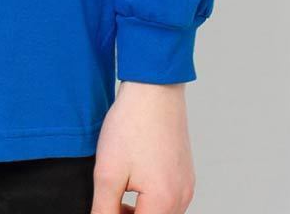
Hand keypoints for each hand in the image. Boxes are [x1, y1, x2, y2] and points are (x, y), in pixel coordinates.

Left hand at [91, 81, 195, 213]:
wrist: (153, 88)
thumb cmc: (132, 124)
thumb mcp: (108, 172)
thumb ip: (104, 208)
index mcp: (164, 202)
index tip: (103, 209)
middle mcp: (181, 198)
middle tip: (107, 204)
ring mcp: (186, 185)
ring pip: (161, 213)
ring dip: (139, 212)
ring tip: (116, 194)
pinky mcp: (184, 173)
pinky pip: (167, 198)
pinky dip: (149, 199)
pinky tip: (132, 181)